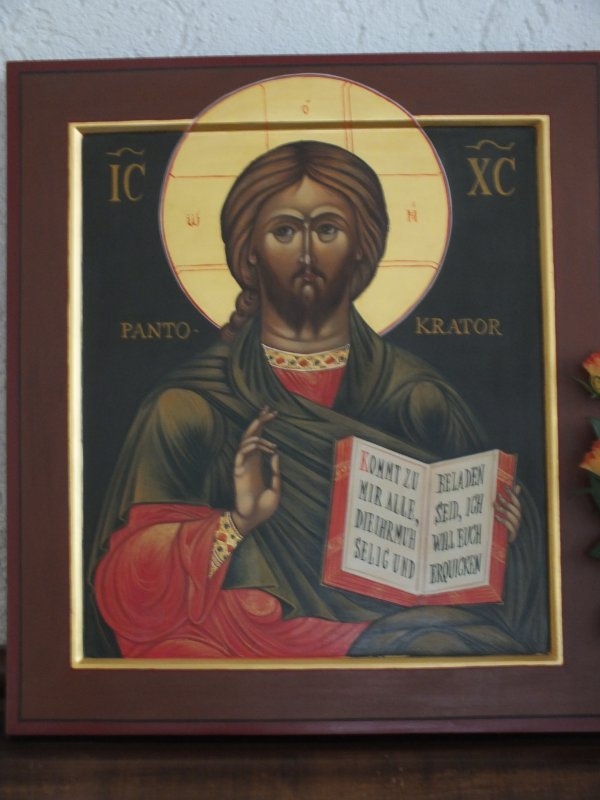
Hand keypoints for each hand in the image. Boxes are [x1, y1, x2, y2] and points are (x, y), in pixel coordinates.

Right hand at [231, 406, 280, 535]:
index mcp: (258, 463)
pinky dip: (249, 448)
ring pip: (245, 442)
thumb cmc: (264, 507)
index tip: (272, 412)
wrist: (253, 519)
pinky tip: (261, 446)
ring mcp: (243, 466)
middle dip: (259, 421)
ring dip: (257, 435)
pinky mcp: (238, 472)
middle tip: (269, 410)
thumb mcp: (276, 488)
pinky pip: (240, 455)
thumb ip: (276, 472)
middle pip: (251, 435)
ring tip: (270, 439)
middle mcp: (249, 461)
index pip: (259, 438)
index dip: (263, 424)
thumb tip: (275, 453)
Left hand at [495, 484, 521, 541]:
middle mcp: (518, 520)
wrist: (502, 544)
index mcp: (517, 514)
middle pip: (515, 509)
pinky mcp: (513, 535)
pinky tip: (496, 517)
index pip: (517, 502)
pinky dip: (503, 521)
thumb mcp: (505, 512)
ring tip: (494, 505)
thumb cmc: (503, 526)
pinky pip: (510, 526)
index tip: (505, 487)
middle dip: (506, 501)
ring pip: (513, 516)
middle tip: (497, 495)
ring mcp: (516, 528)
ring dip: (503, 509)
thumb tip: (517, 486)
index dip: (512, 494)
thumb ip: (510, 500)